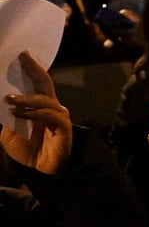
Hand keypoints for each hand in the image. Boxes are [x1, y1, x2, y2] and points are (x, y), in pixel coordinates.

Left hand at [1, 51, 72, 173]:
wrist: (40, 171)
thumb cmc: (28, 151)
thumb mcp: (8, 133)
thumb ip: (6, 118)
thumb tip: (0, 103)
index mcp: (40, 107)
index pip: (36, 84)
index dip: (31, 69)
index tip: (22, 55)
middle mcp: (51, 107)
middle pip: (45, 83)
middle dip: (34, 69)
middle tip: (23, 57)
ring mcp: (59, 116)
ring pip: (44, 99)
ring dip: (26, 98)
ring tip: (9, 99)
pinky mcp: (63, 127)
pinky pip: (48, 115)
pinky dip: (32, 112)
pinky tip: (18, 112)